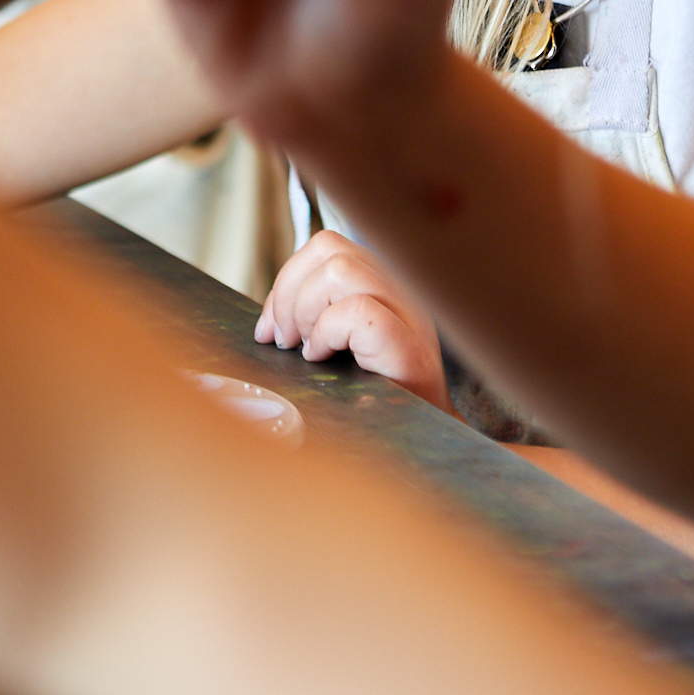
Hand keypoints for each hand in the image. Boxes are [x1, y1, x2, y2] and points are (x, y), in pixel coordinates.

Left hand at [257, 230, 448, 410]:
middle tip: (283, 340)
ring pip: (341, 269)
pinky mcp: (409, 346)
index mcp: (382, 288)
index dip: (287, 280)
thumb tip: (270, 322)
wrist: (424, 448)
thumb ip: (317, 323)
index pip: (327, 246)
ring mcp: (409, 316)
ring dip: (305, 310)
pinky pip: (359, 310)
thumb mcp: (342, 353)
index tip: (270, 328)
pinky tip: (323, 359)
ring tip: (306, 350)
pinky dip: (327, 332)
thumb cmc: (378, 403)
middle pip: (329, 247)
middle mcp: (400, 292)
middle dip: (288, 292)